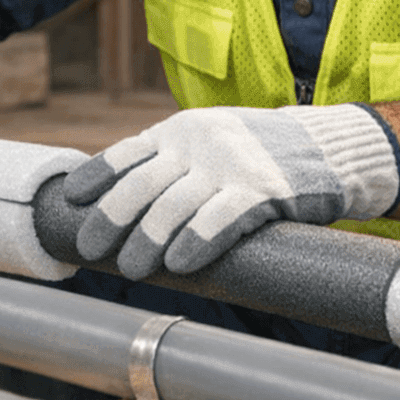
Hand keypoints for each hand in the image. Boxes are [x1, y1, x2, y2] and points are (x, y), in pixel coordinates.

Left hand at [64, 104, 399, 278]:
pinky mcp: (263, 190)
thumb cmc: (258, 154)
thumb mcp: (209, 143)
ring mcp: (230, 165)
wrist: (326, 146)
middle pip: (142, 185)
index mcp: (181, 130)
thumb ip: (171, 164)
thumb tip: (121, 207)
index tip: (72, 201)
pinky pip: (220, 219)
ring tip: (131, 268)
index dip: (97, 177)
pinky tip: (179, 264)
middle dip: (112, 220)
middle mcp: (199, 143)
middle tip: (92, 248)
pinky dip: (195, 243)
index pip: (128, 153)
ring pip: (174, 207)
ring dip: (147, 241)